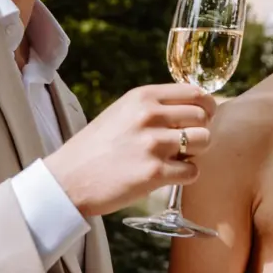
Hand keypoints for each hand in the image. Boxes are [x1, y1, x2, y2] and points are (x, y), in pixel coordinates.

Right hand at [43, 84, 214, 216]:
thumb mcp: (122, 112)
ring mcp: (153, 144)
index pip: (195, 92)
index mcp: (143, 97)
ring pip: (204, 142)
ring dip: (195, 153)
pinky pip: (193, 171)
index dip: (206, 107)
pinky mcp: (154, 173)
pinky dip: (185, 176)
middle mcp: (150, 115)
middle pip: (203, 117)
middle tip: (185, 144)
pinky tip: (167, 176)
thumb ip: (153, 107)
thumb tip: (193, 108)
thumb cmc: (95, 147)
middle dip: (200, 131)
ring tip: (176, 159)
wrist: (67, 180)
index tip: (203, 118)